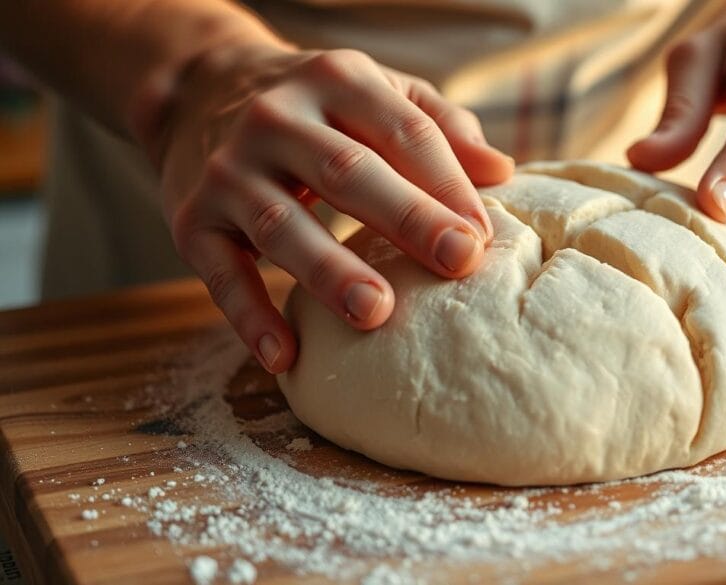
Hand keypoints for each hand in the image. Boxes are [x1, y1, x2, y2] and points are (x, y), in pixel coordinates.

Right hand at [156, 45, 513, 372]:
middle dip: (407, 217)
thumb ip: (438, 126)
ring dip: (329, 270)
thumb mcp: (375, 93)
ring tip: (375, 312)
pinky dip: (249, 316)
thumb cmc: (316, 107)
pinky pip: (220, 273)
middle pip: (349, 171)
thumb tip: (502, 171)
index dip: (448, 183)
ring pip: (281, 222)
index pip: (404, 132)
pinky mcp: (192, 219)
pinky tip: (284, 355)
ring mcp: (229, 169)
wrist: (196, 91)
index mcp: (338, 81)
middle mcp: (278, 118)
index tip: (483, 238)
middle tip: (458, 261)